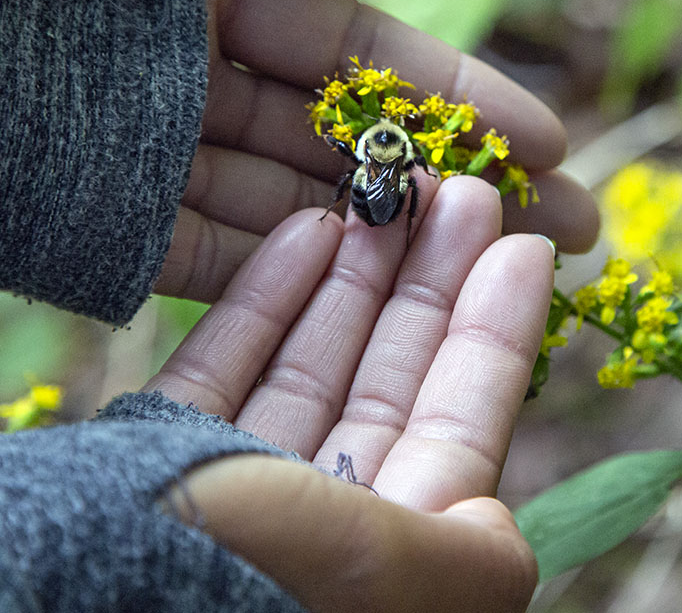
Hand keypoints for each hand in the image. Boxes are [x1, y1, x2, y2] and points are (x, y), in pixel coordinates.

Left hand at [54, 0, 599, 304]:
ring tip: (490, 281)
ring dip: (384, 245)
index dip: (453, 94)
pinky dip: (273, 278)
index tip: (545, 137)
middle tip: (565, 228)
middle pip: (342, 138)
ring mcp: (133, 150)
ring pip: (286, 206)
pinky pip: (191, 257)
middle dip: (454, 186)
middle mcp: (176, 67)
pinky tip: (362, 302)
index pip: (353, 46)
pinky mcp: (75, 224)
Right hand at [143, 177, 549, 609]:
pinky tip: (308, 230)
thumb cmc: (270, 582)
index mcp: (389, 556)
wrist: (77, 595)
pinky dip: (267, 297)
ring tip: (389, 190)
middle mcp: (321, 523)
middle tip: (460, 191)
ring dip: (355, 274)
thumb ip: (475, 555)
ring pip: (314, 361)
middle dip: (429, 282)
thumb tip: (498, 525)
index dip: (496, 331)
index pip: (460, 422)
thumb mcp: (407, 575)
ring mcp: (243, 483)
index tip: (524, 247)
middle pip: (392, 378)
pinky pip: (228, 363)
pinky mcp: (167, 453)